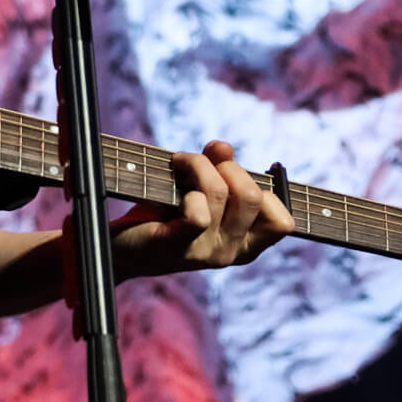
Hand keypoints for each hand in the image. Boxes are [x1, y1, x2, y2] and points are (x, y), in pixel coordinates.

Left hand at [106, 140, 294, 278]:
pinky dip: (185, 187)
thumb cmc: (162, 213)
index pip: (283, 223)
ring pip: (222, 193)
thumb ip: (218, 167)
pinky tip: (171, 185)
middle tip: (199, 163)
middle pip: (253, 197)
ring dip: (198, 164)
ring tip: (179, 162)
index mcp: (244, 245)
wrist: (118, 245)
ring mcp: (205, 254)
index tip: (235, 175)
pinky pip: (198, 214)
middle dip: (227, 166)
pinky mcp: (177, 247)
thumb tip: (223, 147)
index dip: (266, 189)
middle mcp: (230, 253)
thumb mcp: (198, 188)